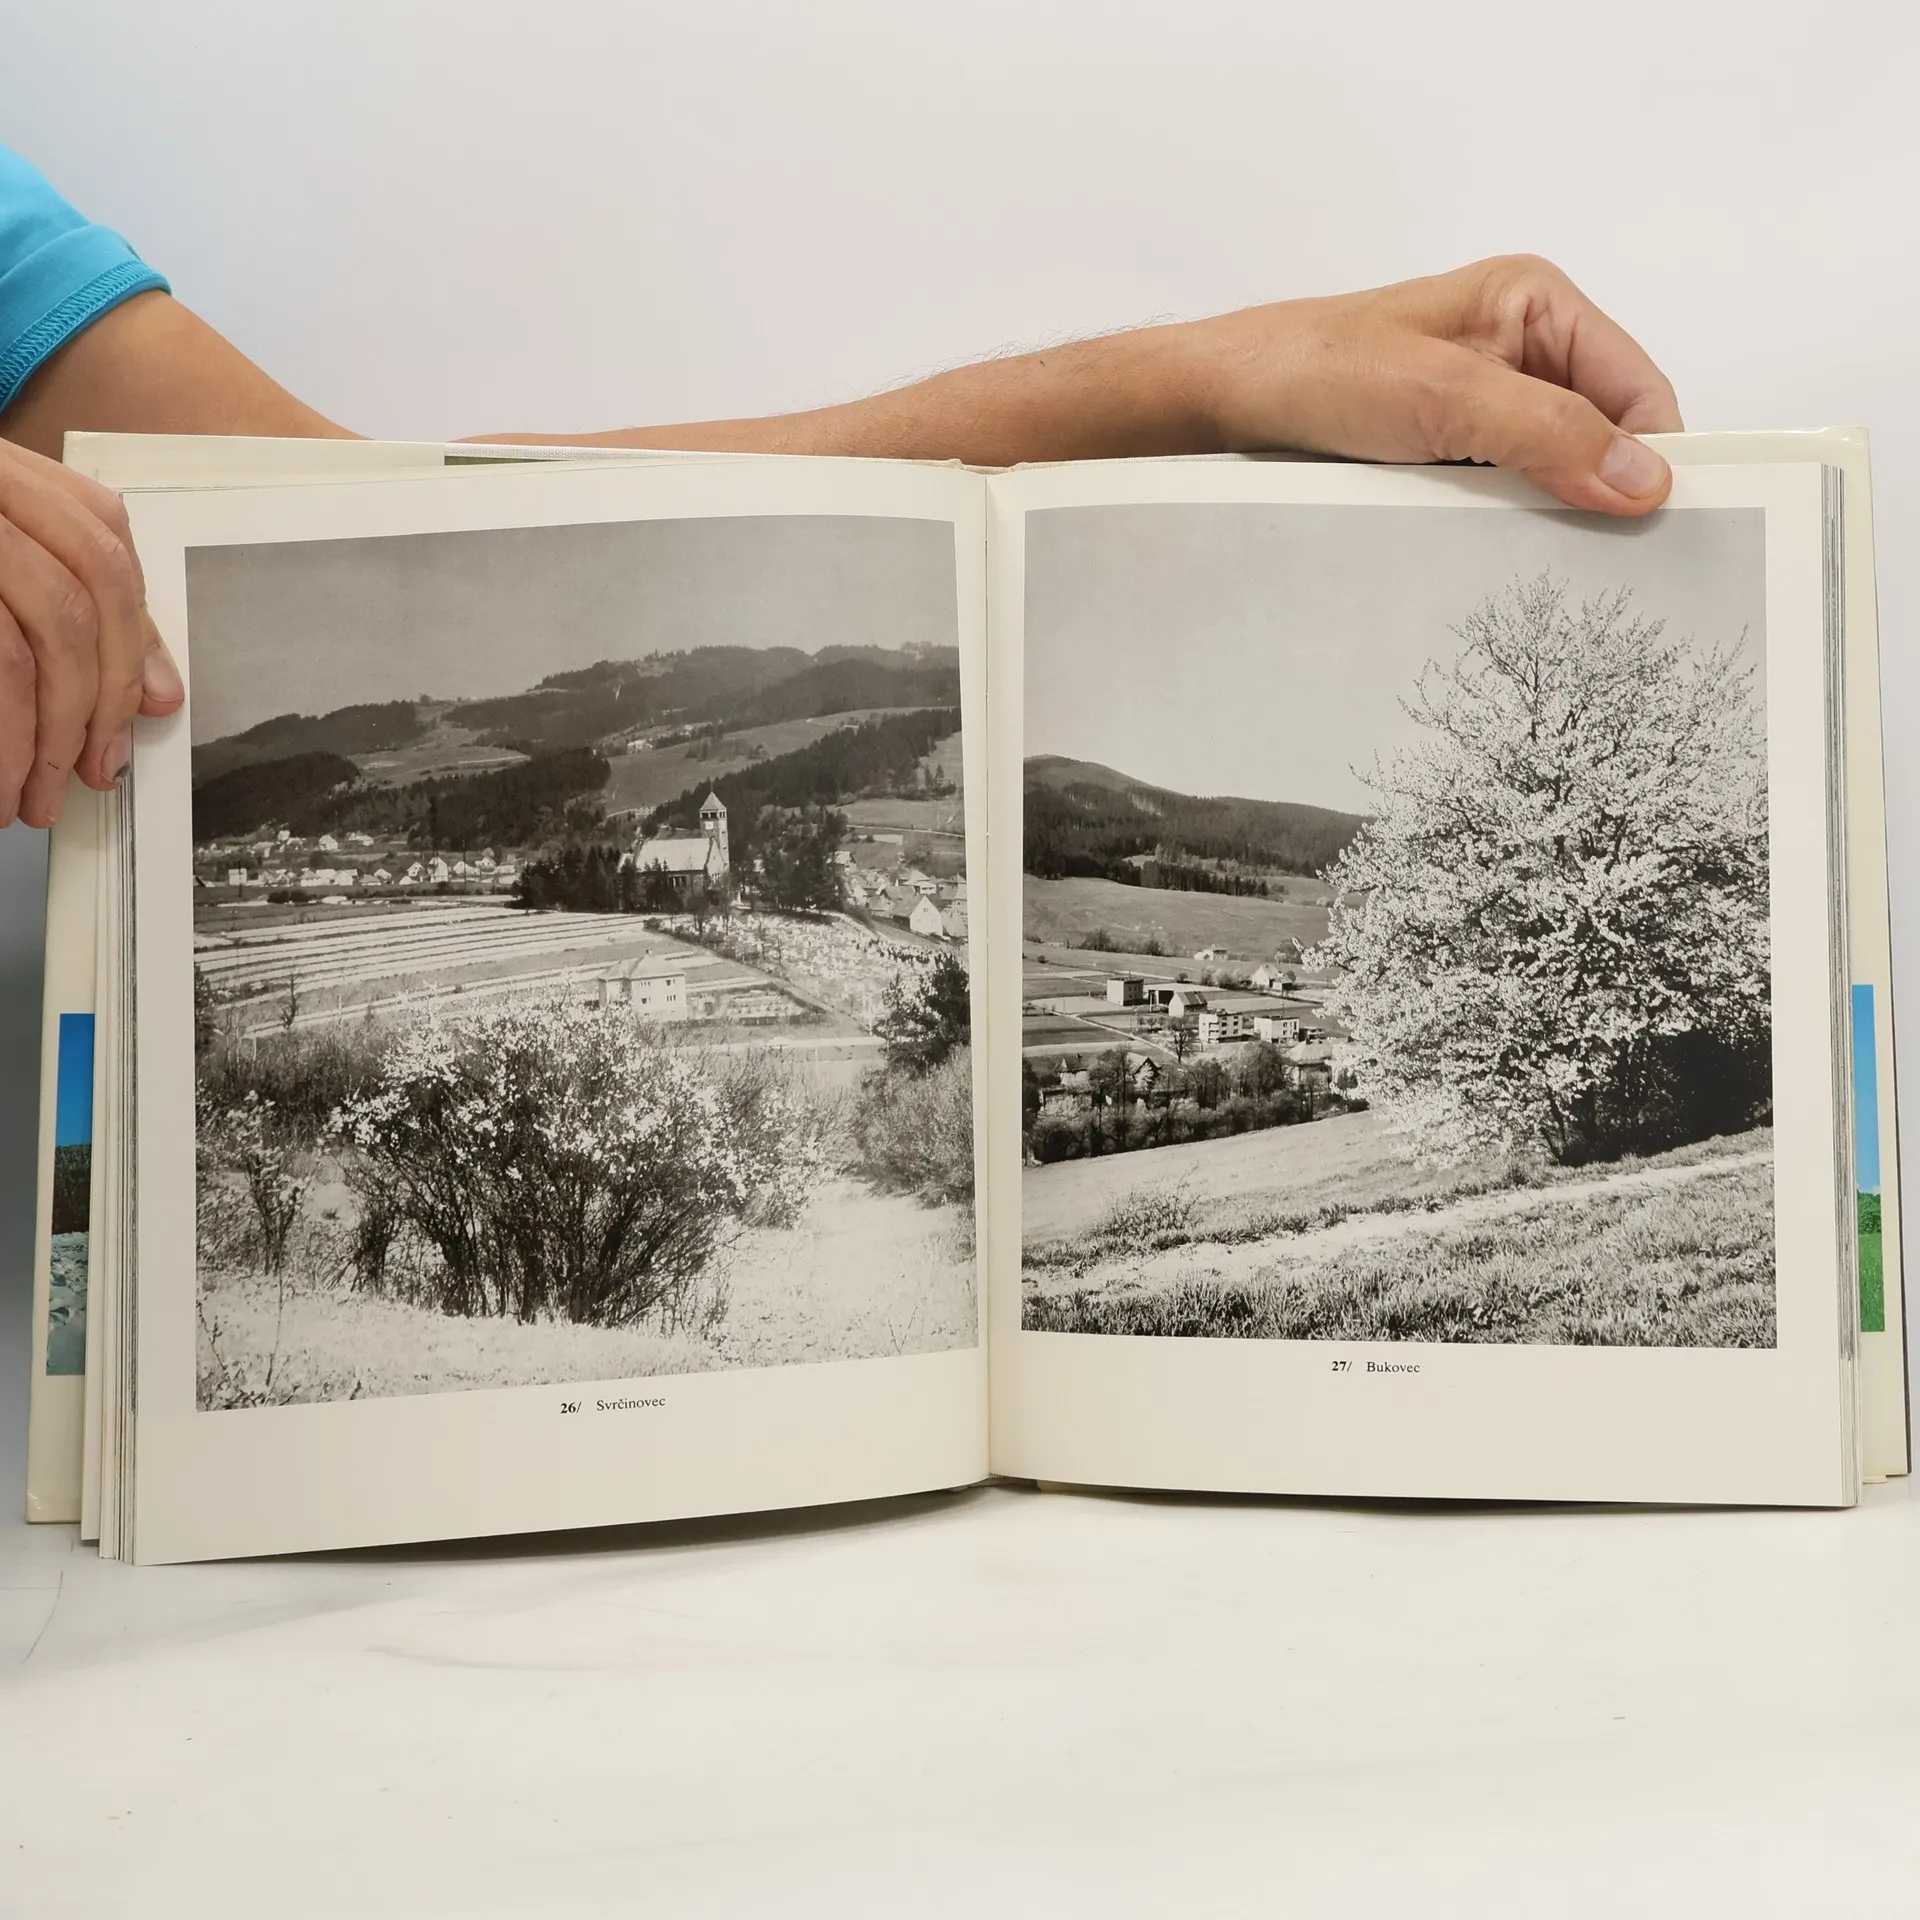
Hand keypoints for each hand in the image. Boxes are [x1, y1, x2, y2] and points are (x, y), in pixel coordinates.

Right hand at [0, 438, 182, 828]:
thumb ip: (77, 606)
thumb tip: (158, 691)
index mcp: (7, 475)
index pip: (108, 556)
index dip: (135, 647)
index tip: (140, 717)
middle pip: (74, 609)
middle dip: (94, 708)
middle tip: (89, 775)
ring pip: (25, 647)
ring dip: (40, 740)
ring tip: (31, 796)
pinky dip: (0, 734)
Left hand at [1185, 254, 1683, 514]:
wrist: (1224, 401)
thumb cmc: (1317, 371)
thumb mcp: (1444, 398)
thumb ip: (1547, 433)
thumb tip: (1643, 479)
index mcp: (1535, 303)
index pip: (1636, 385)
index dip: (1656, 452)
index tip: (1662, 524)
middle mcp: (1519, 347)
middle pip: (1602, 430)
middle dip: (1605, 489)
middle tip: (1609, 560)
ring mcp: (1483, 400)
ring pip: (1554, 467)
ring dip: (1554, 511)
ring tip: (1553, 562)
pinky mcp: (1448, 446)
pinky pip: (1505, 488)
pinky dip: (1510, 520)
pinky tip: (1502, 553)